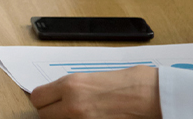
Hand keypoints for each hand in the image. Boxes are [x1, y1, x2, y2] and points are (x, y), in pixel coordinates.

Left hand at [30, 66, 160, 118]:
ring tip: (81, 114)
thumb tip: (60, 95)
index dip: (43, 101)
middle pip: (44, 115)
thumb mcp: (93, 77)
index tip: (50, 102)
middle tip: (64, 111)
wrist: (155, 95)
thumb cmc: (132, 82)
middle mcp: (72, 104)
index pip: (37, 98)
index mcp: (70, 85)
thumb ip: (72, 87)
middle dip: (53, 113)